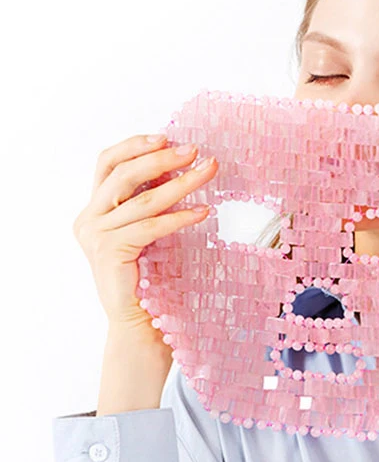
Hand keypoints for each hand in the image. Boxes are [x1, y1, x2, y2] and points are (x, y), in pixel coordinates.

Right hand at [71, 134, 217, 329]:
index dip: (135, 146)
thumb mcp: (149, 231)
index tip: (167, 137)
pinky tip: (204, 211)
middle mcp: (88, 219)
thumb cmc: (151, 279)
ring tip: (208, 172)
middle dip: (161, 158)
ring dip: (180, 183)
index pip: (107, 163)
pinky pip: (151, 226)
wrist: (141, 324)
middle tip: (194, 151)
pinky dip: (180, 216)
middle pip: (121, 174)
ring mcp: (95, 236)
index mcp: (93, 209)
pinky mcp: (110, 252)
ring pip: (141, 199)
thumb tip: (180, 167)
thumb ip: (151, 202)